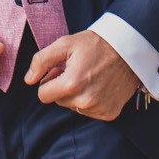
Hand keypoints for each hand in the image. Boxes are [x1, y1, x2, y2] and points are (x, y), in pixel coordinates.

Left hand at [24, 31, 141, 120]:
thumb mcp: (65, 44)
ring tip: (90, 76)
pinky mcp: (109, 114)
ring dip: (77, 95)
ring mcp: (98, 109)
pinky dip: (92, 101)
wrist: (129, 49)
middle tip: (76, 70)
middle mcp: (84, 102)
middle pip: (58, 101)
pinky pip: (90, 112)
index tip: (59, 71)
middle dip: (63, 87)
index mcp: (71, 85)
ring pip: (73, 107)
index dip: (48, 81)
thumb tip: (29, 80)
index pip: (43, 95)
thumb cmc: (95, 44)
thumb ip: (41, 60)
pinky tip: (100, 85)